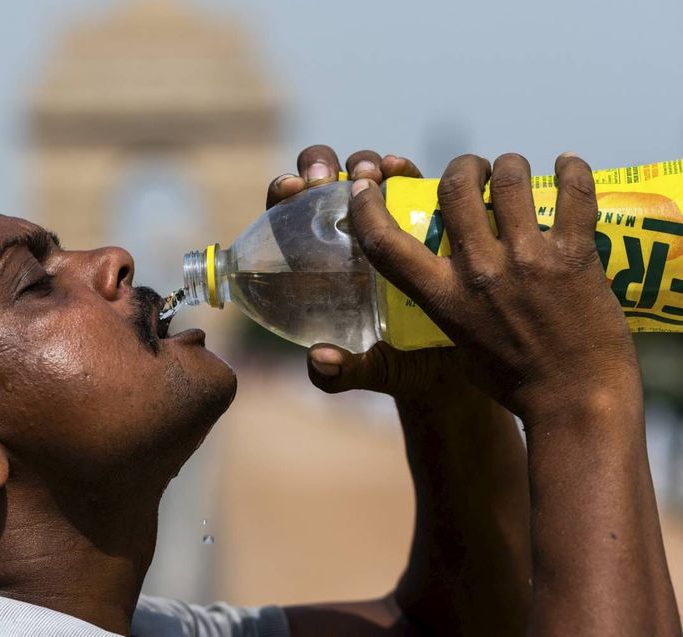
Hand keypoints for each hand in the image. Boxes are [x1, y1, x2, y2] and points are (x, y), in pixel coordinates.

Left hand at [266, 144, 461, 399]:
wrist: (466, 363)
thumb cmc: (407, 366)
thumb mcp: (373, 370)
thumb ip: (340, 373)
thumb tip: (320, 359)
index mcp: (321, 265)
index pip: (288, 219)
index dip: (283, 196)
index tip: (292, 190)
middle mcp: (349, 235)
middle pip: (320, 184)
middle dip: (318, 167)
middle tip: (325, 180)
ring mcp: (387, 220)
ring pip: (363, 175)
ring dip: (361, 163)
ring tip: (370, 173)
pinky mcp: (425, 214)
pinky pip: (409, 182)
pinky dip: (400, 169)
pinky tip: (397, 168)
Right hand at [348, 152, 637, 415]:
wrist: (576, 402)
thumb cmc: (510, 383)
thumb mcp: (446, 353)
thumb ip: (412, 330)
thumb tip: (357, 331)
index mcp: (443, 298)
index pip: (386, 242)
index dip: (368, 207)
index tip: (368, 186)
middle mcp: (480, 273)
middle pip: (455, 189)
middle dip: (462, 167)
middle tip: (474, 171)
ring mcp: (529, 261)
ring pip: (512, 180)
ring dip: (510, 164)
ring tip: (514, 170)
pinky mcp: (575, 256)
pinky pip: (573, 194)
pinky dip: (571, 170)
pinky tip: (567, 164)